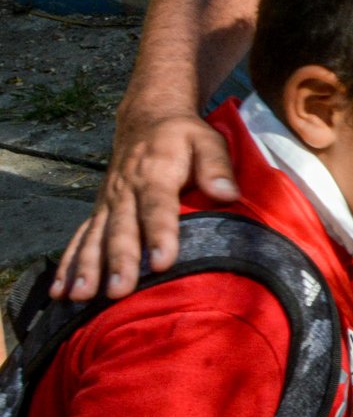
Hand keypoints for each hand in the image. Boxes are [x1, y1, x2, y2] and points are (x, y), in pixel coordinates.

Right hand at [53, 110, 237, 300]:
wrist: (147, 119)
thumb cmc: (184, 136)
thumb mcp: (207, 140)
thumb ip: (217, 166)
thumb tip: (228, 194)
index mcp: (155, 173)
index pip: (157, 207)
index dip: (159, 234)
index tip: (162, 262)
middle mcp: (126, 190)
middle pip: (122, 229)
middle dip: (119, 261)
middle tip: (119, 291)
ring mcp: (109, 202)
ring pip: (95, 237)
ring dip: (87, 268)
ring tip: (83, 297)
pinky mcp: (100, 211)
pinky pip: (80, 238)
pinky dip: (69, 264)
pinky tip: (61, 291)